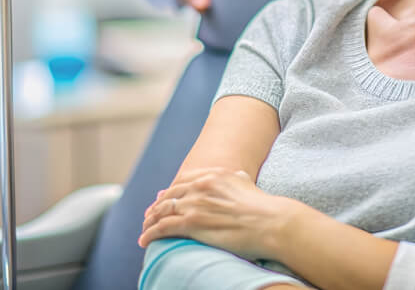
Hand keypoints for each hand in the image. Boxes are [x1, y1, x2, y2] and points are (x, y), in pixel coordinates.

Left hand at [139, 168, 293, 260]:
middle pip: (169, 195)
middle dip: (156, 206)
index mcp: (213, 175)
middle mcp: (201, 186)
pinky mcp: (192, 223)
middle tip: (149, 215)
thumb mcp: (246, 182)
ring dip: (150, 221)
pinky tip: (145, 240)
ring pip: (162, 211)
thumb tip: (236, 176)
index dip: (170, 190)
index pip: (182, 181)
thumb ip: (236, 177)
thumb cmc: (263, 206)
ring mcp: (195, 204)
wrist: (270, 222)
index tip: (163, 198)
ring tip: (145, 229)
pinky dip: (151, 233)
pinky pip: (163, 227)